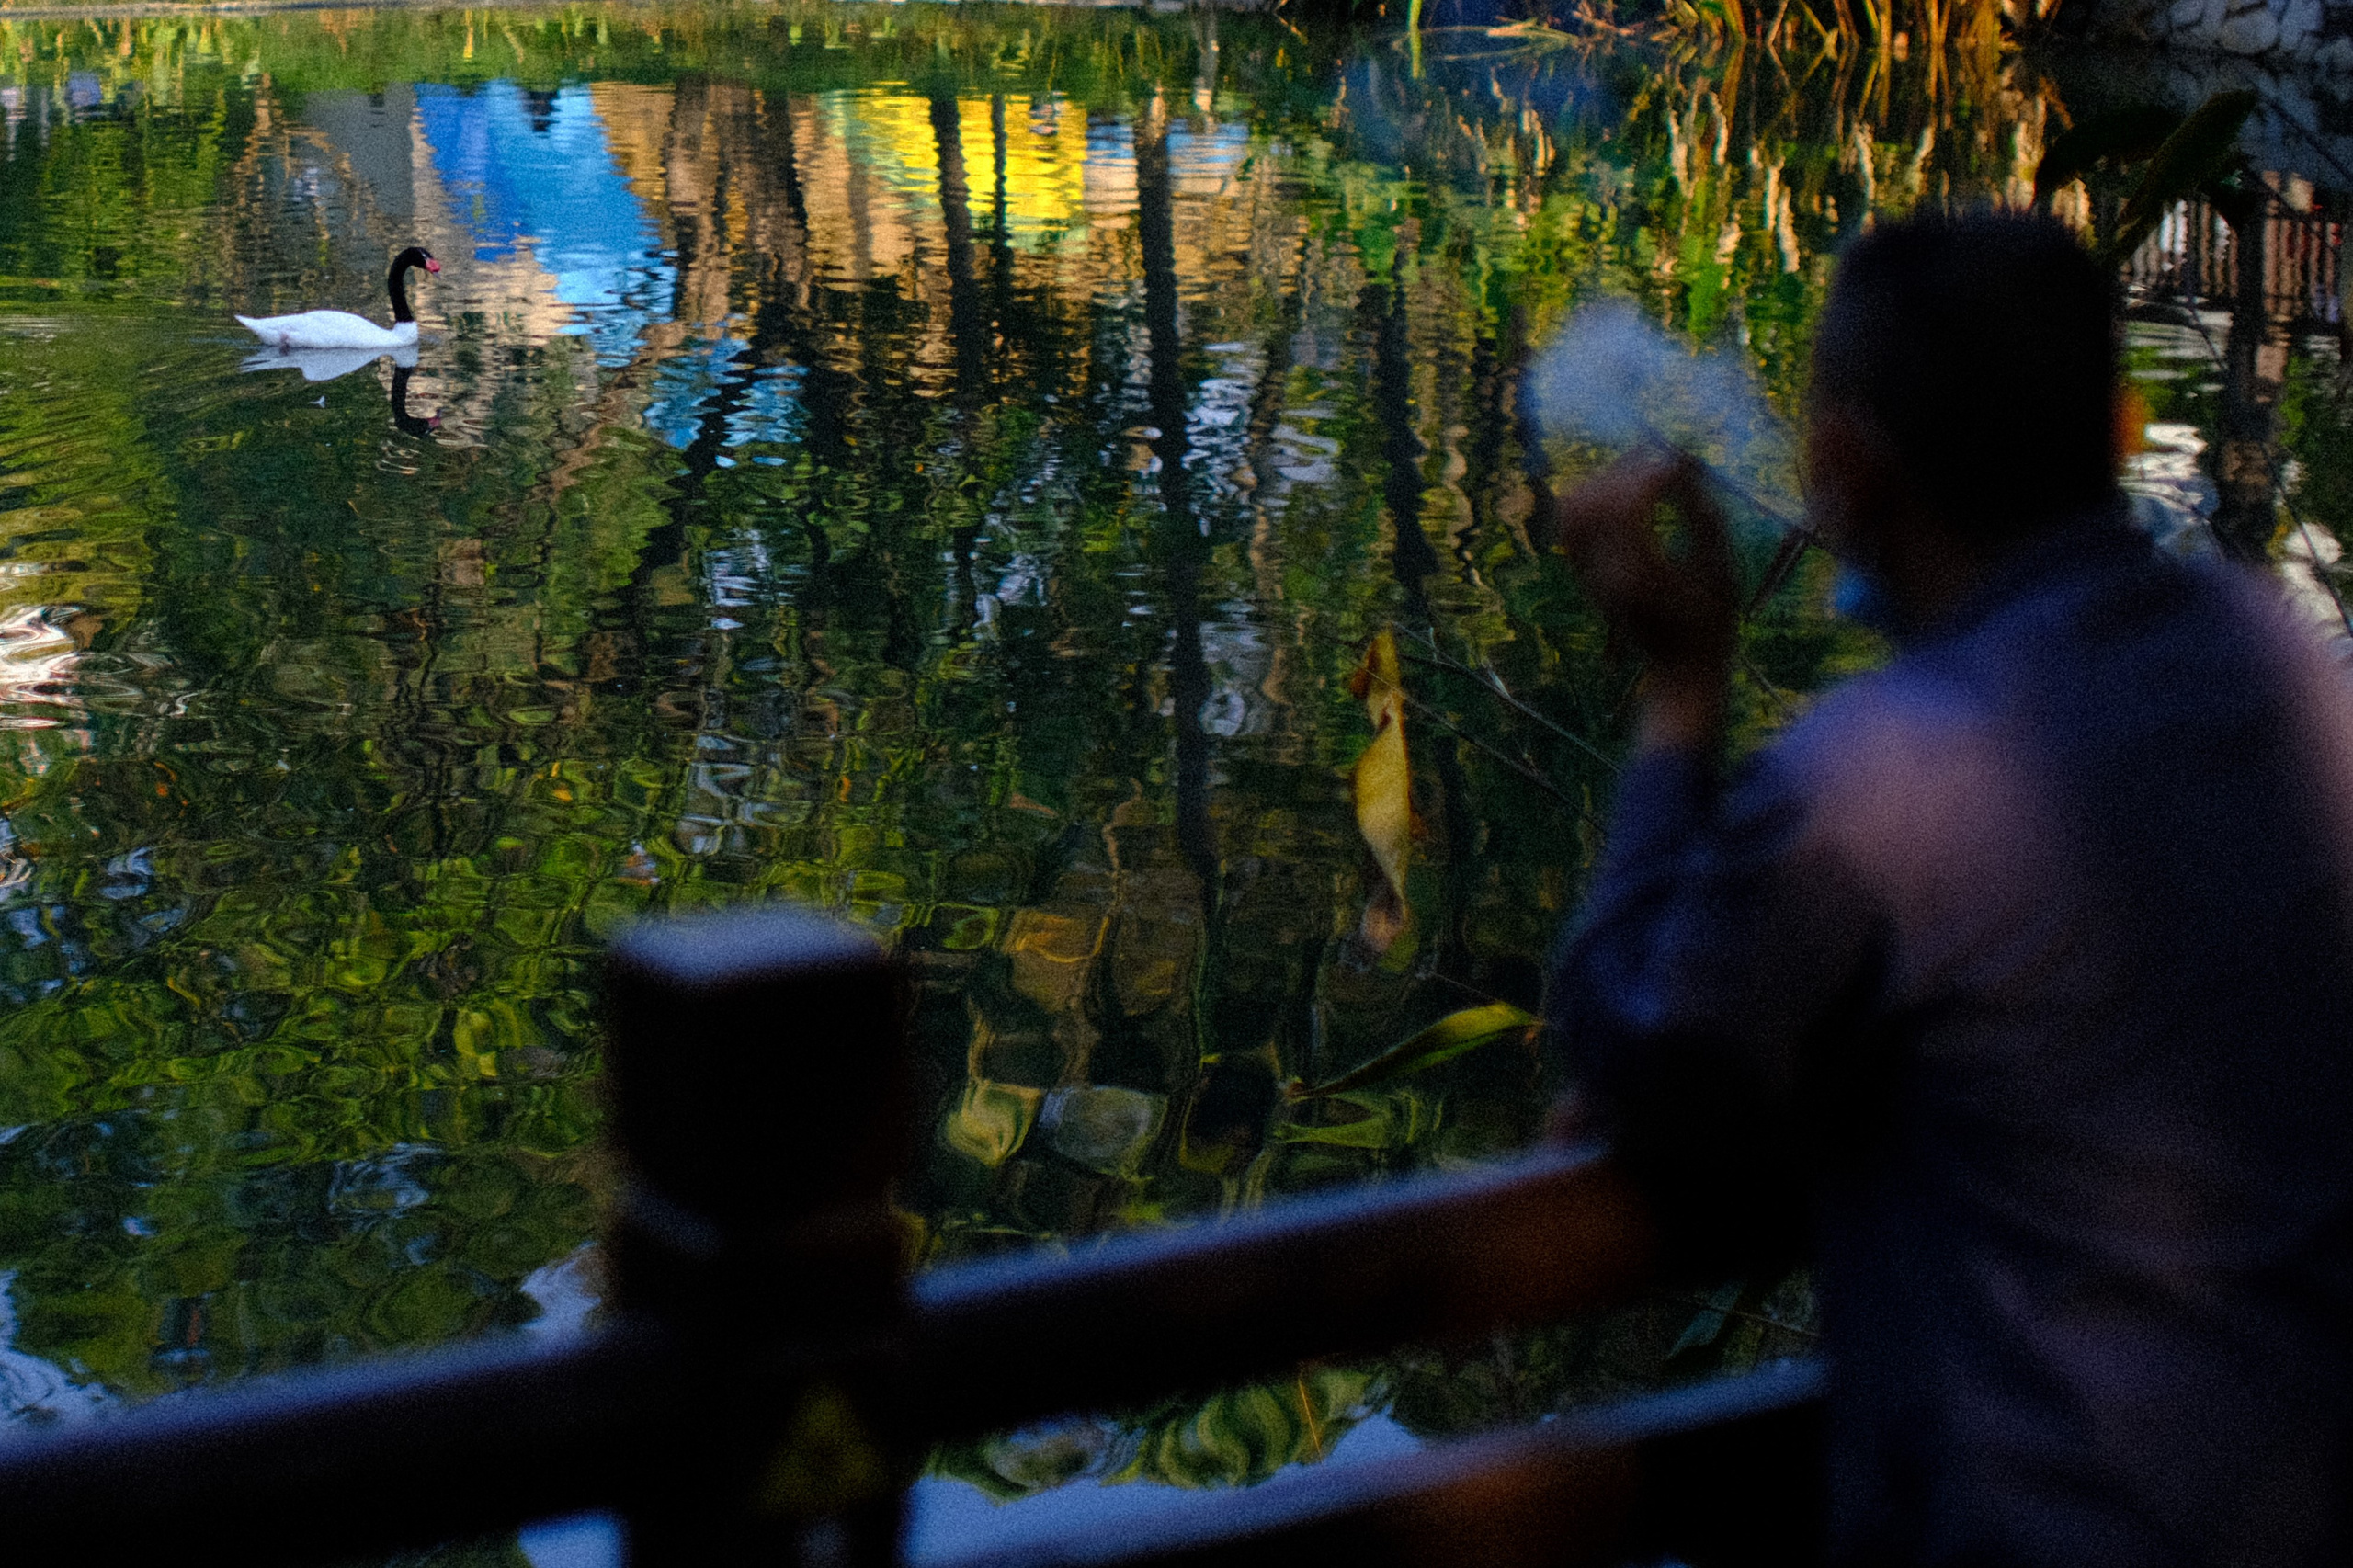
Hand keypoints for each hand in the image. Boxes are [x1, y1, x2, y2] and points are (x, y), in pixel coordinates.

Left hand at [1555, 447, 1736, 748]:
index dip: (1653, 476)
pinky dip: (1593, 497)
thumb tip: (1682, 459)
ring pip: (1572, 509)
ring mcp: (1588, 575)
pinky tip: (1629, 493)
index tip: (1683, 463)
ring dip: (1604, 481)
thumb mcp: (1720, 566)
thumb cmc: (1712, 619)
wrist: (1681, 667)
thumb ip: (1702, 513)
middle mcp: (1603, 576)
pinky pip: (1571, 521)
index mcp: (1639, 578)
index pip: (1627, 510)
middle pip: (1592, 504)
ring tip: (1644, 473)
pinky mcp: (1584, 573)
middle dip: (1627, 472)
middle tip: (1665, 461)